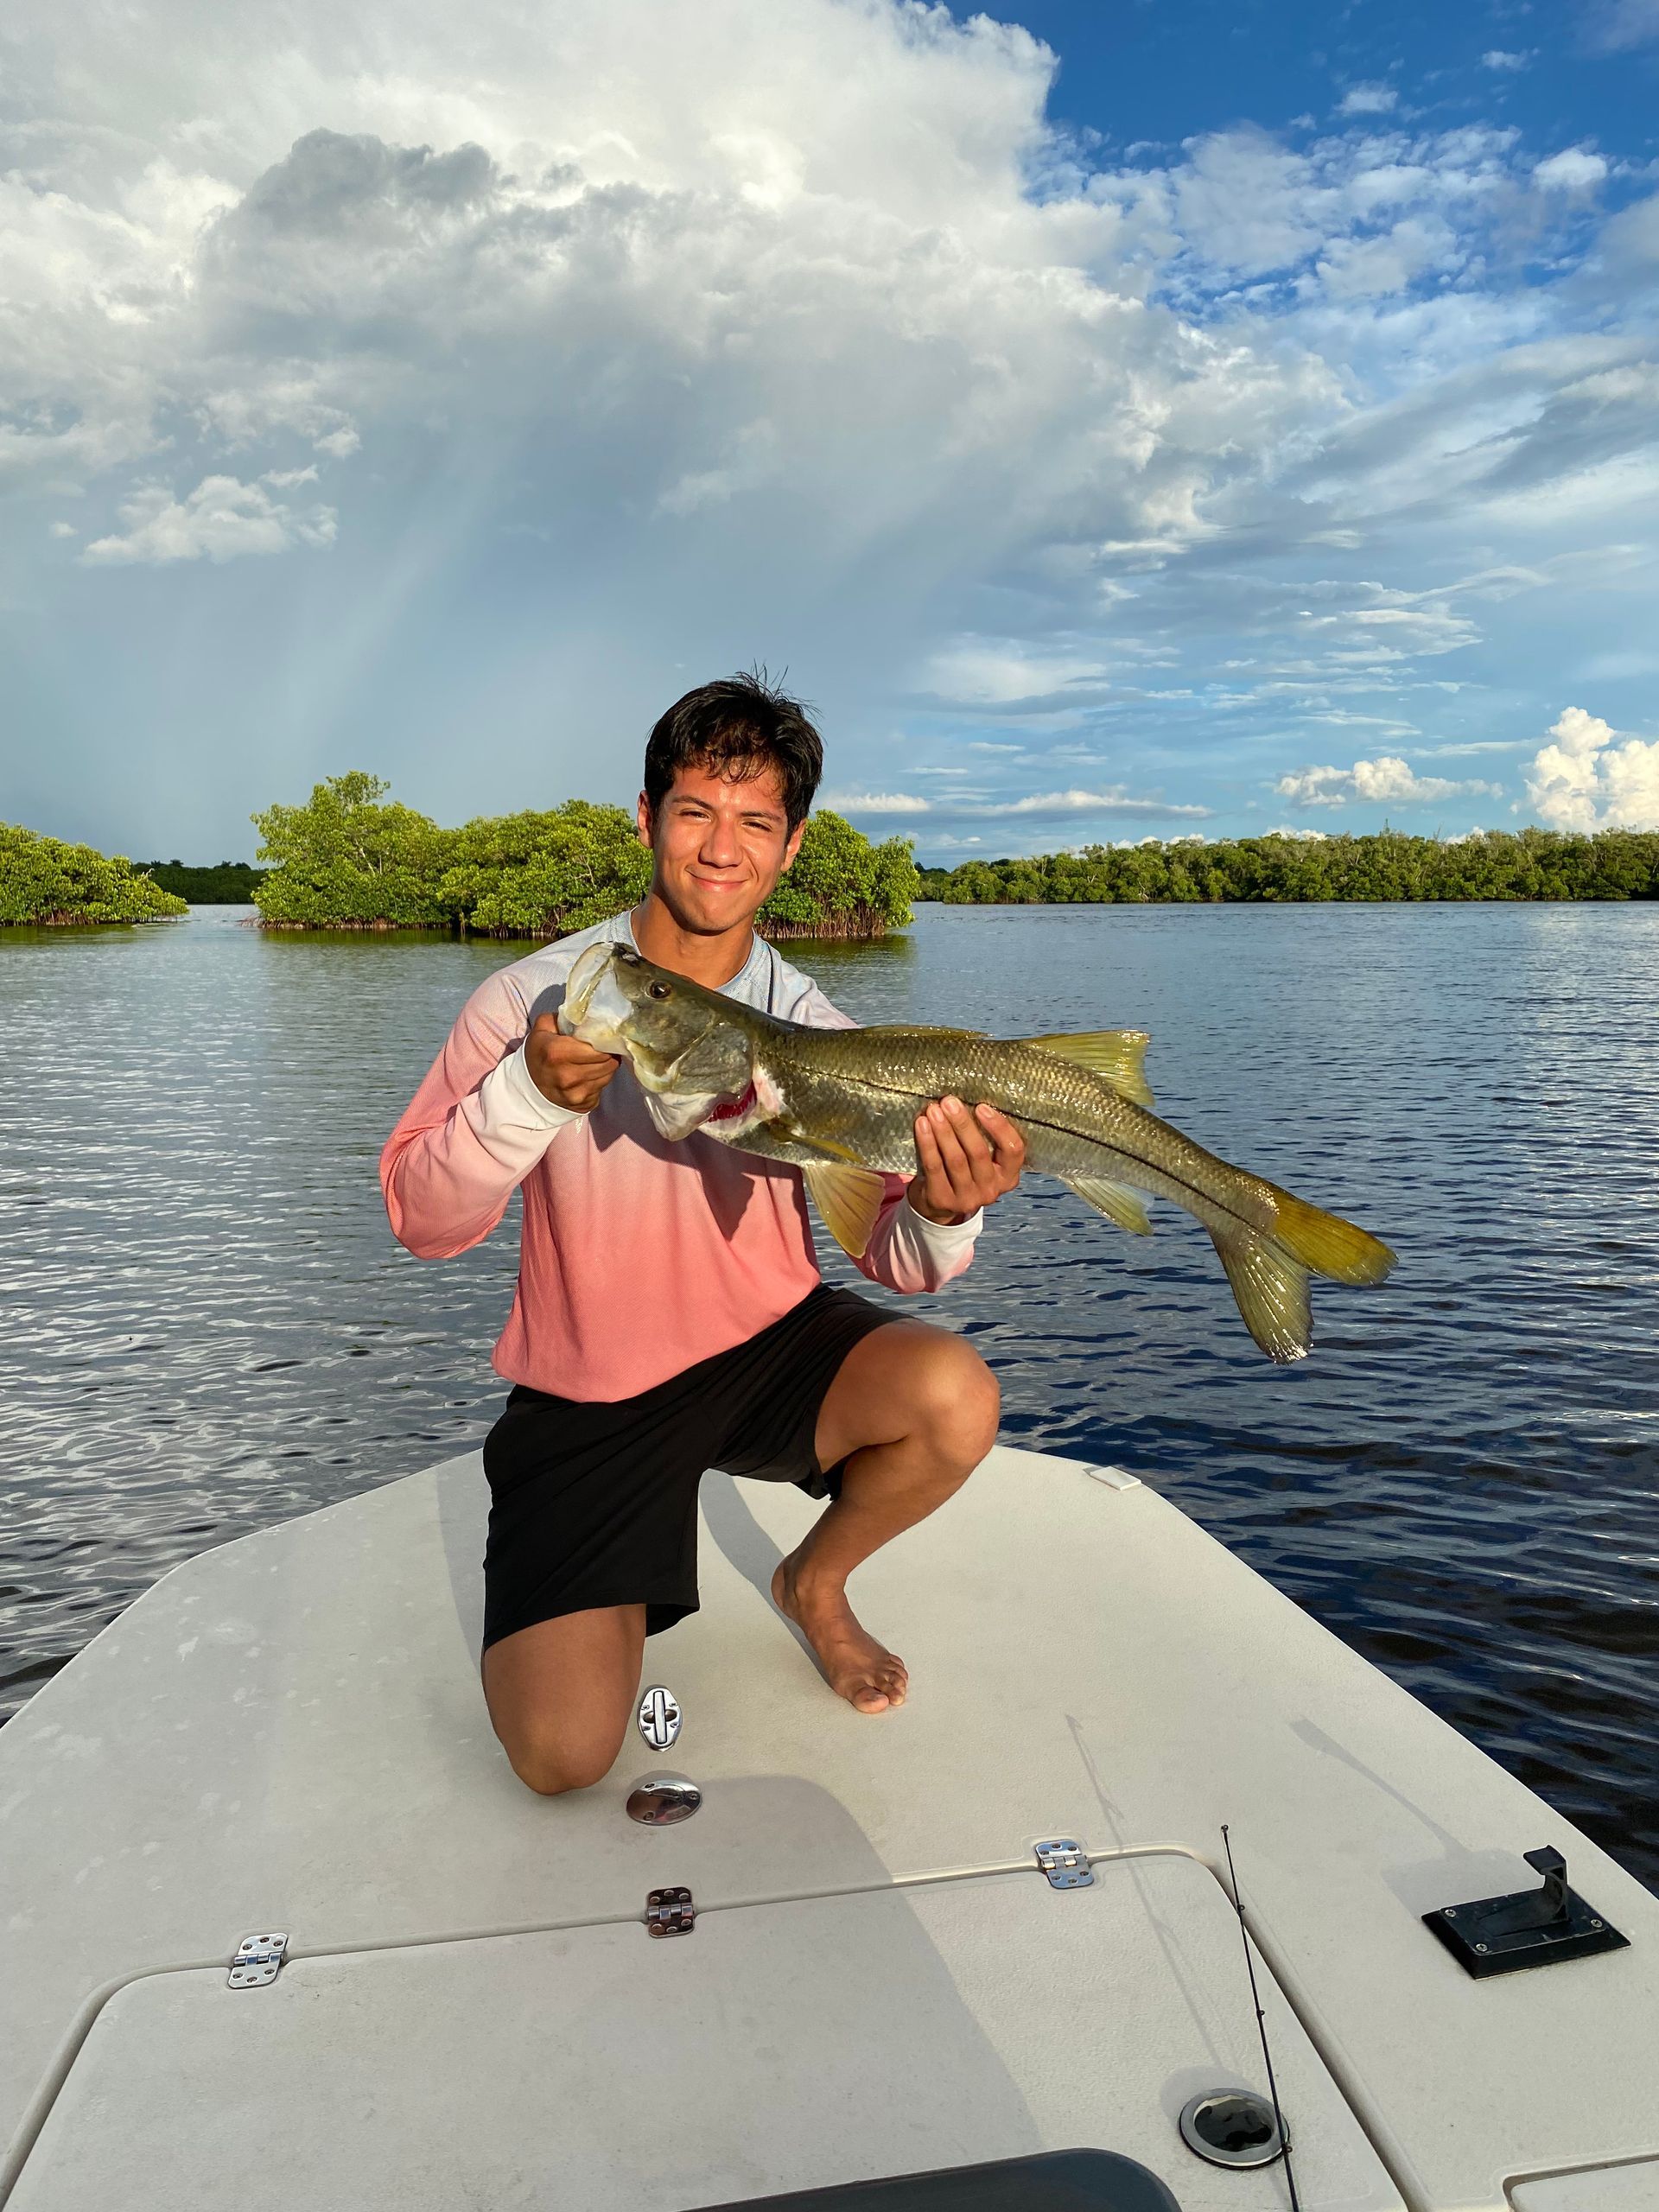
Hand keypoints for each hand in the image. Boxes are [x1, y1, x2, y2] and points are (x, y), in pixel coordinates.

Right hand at [525, 1012, 620, 1112]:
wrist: (527, 1088)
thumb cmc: (539, 1054)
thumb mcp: (542, 1028)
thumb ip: (564, 1017)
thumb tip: (588, 1012)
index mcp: (557, 1053)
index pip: (598, 1048)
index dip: (605, 1042)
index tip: (604, 1038)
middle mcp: (567, 1076)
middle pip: (607, 1062)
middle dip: (608, 1053)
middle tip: (604, 1048)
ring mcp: (576, 1094)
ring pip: (608, 1075)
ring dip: (606, 1066)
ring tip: (598, 1060)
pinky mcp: (583, 1105)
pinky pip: (602, 1088)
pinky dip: (600, 1080)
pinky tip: (590, 1074)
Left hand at [908, 1097, 1025, 1224]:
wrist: (939, 1204)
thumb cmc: (964, 1170)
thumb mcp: (982, 1161)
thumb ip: (983, 1139)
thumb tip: (966, 1101)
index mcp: (1008, 1176)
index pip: (1014, 1150)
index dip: (999, 1127)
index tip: (981, 1107)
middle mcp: (991, 1190)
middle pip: (978, 1153)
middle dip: (963, 1124)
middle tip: (949, 1102)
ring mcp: (967, 1198)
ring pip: (955, 1159)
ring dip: (943, 1131)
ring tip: (934, 1110)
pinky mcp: (942, 1199)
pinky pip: (934, 1166)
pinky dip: (927, 1143)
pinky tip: (922, 1125)